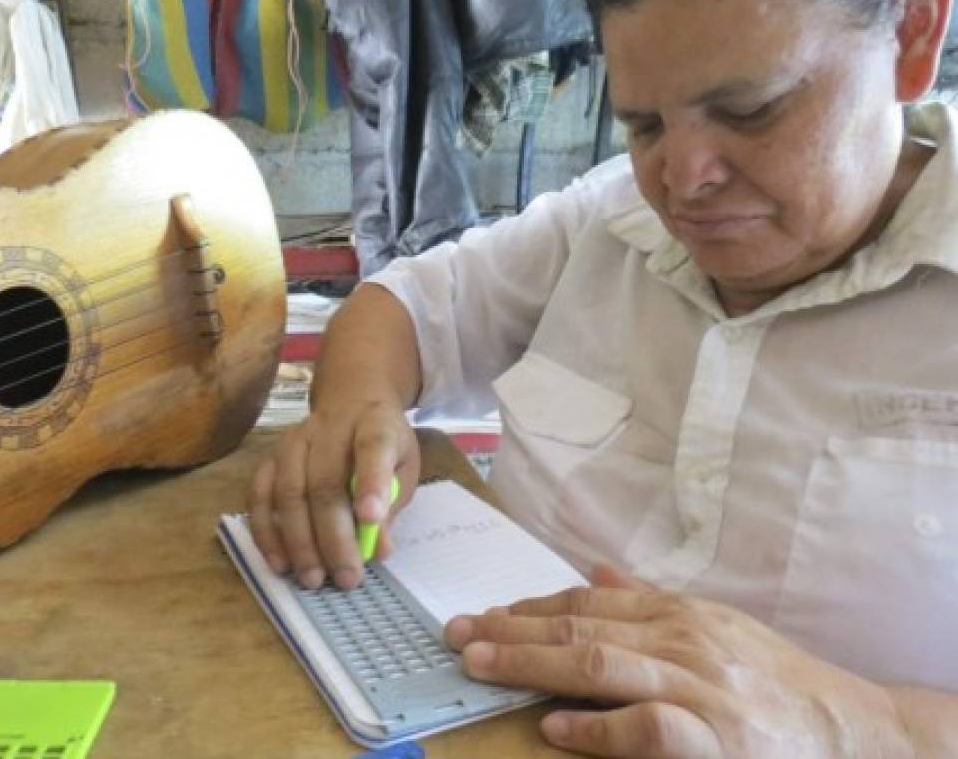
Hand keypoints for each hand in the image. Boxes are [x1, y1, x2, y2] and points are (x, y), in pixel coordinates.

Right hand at [247, 400, 419, 589]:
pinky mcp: (270, 456)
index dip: (370, 483)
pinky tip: (279, 561)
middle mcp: (329, 428)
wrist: (351, 401)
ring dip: (299, 541)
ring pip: (289, 492)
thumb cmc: (383, 443)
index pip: (372, 448)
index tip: (371, 519)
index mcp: (374, 424)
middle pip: (325, 482)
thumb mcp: (403, 467)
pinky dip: (266, 531)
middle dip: (334, 537)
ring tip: (313, 578)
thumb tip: (377, 550)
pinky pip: (259, 495)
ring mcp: (294, 440)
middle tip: (347, 578)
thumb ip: (391, 505)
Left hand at [443, 566, 912, 757]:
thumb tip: (593, 566)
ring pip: (598, 663)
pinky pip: (645, 727)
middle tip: (456, 634)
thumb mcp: (713, 626)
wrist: (850, 729)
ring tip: (480, 664)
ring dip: (530, 663)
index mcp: (676, 611)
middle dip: (510, 628)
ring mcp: (698, 686)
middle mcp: (681, 638)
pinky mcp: (714, 739)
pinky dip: (595, 728)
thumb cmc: (773, 680)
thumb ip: (648, 598)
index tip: (483, 614)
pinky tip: (554, 728)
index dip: (528, 606)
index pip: (586, 599)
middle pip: (579, 625)